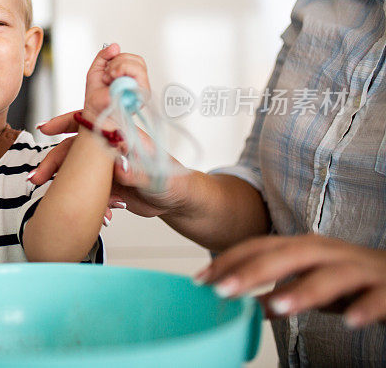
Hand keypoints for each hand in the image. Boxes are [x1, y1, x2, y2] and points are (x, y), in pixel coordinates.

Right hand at [32, 111, 190, 218]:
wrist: (176, 202)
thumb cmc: (173, 180)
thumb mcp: (158, 176)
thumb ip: (138, 171)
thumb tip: (120, 167)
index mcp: (121, 136)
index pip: (89, 123)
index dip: (66, 123)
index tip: (46, 128)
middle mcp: (109, 148)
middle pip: (73, 148)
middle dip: (53, 161)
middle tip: (37, 176)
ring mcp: (104, 167)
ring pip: (74, 170)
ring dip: (60, 182)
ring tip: (50, 197)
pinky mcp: (103, 185)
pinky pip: (85, 191)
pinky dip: (83, 202)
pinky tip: (97, 215)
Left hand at [82, 43, 150, 120]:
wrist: (94, 110)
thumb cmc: (97, 96)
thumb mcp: (97, 69)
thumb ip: (104, 55)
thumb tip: (115, 46)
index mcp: (129, 75)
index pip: (133, 58)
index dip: (118, 59)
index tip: (107, 70)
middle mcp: (137, 81)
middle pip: (137, 59)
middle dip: (117, 63)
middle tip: (108, 75)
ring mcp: (140, 87)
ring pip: (138, 65)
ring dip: (118, 68)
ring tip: (111, 79)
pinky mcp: (141, 93)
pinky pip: (138, 74)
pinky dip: (122, 73)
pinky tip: (115, 82)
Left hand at [196, 234, 385, 327]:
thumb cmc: (353, 279)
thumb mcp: (312, 284)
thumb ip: (284, 290)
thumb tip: (253, 306)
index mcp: (305, 248)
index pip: (260, 248)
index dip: (229, 261)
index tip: (201, 280)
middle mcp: (329, 252)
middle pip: (287, 256)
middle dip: (252, 272)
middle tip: (222, 292)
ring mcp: (359, 268)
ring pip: (330, 274)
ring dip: (303, 290)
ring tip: (276, 307)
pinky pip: (378, 297)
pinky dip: (365, 307)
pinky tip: (350, 322)